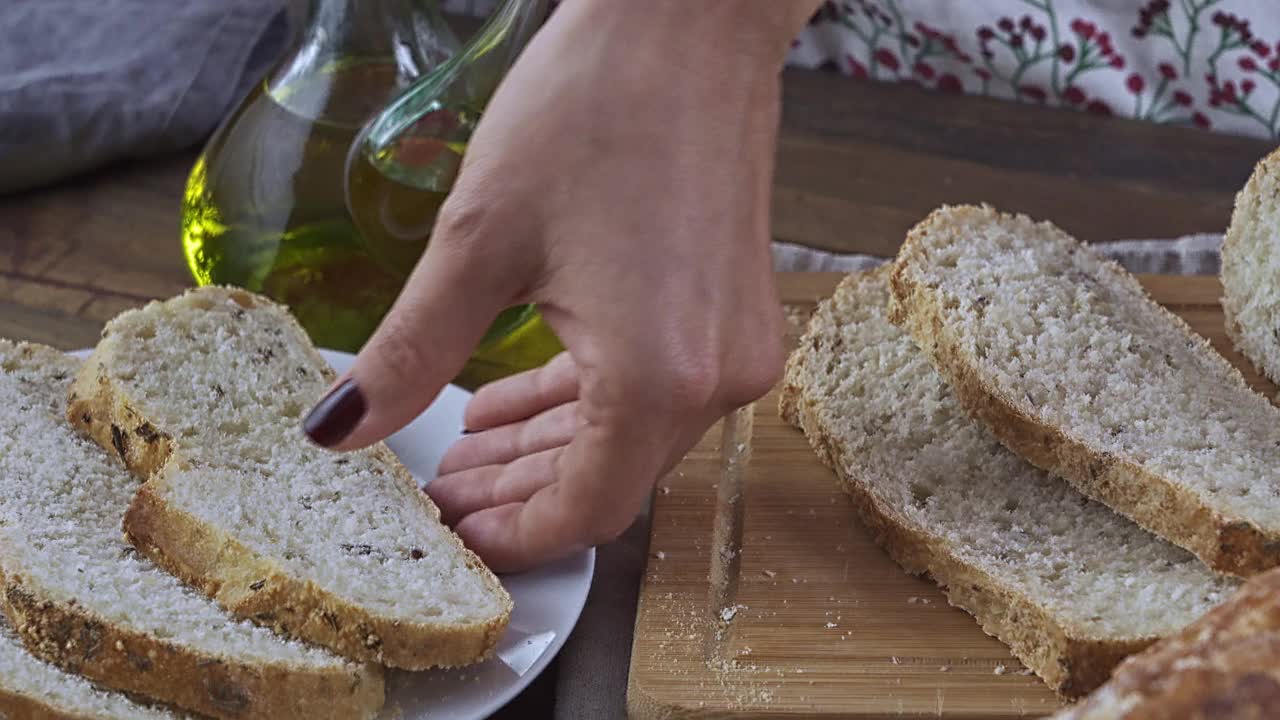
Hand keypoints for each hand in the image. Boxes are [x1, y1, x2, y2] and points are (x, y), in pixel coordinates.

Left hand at [303, 1, 817, 571]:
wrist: (689, 22)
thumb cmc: (595, 108)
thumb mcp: (480, 239)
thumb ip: (410, 350)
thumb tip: (341, 426)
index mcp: (659, 377)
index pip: (585, 510)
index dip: (512, 535)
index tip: (452, 532)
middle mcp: (715, 380)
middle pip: (608, 478)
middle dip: (520, 493)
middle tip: (443, 492)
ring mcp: (734, 347)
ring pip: (630, 436)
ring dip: (549, 448)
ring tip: (467, 448)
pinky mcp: (733, 314)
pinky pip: (657, 388)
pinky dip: (590, 400)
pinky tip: (522, 395)